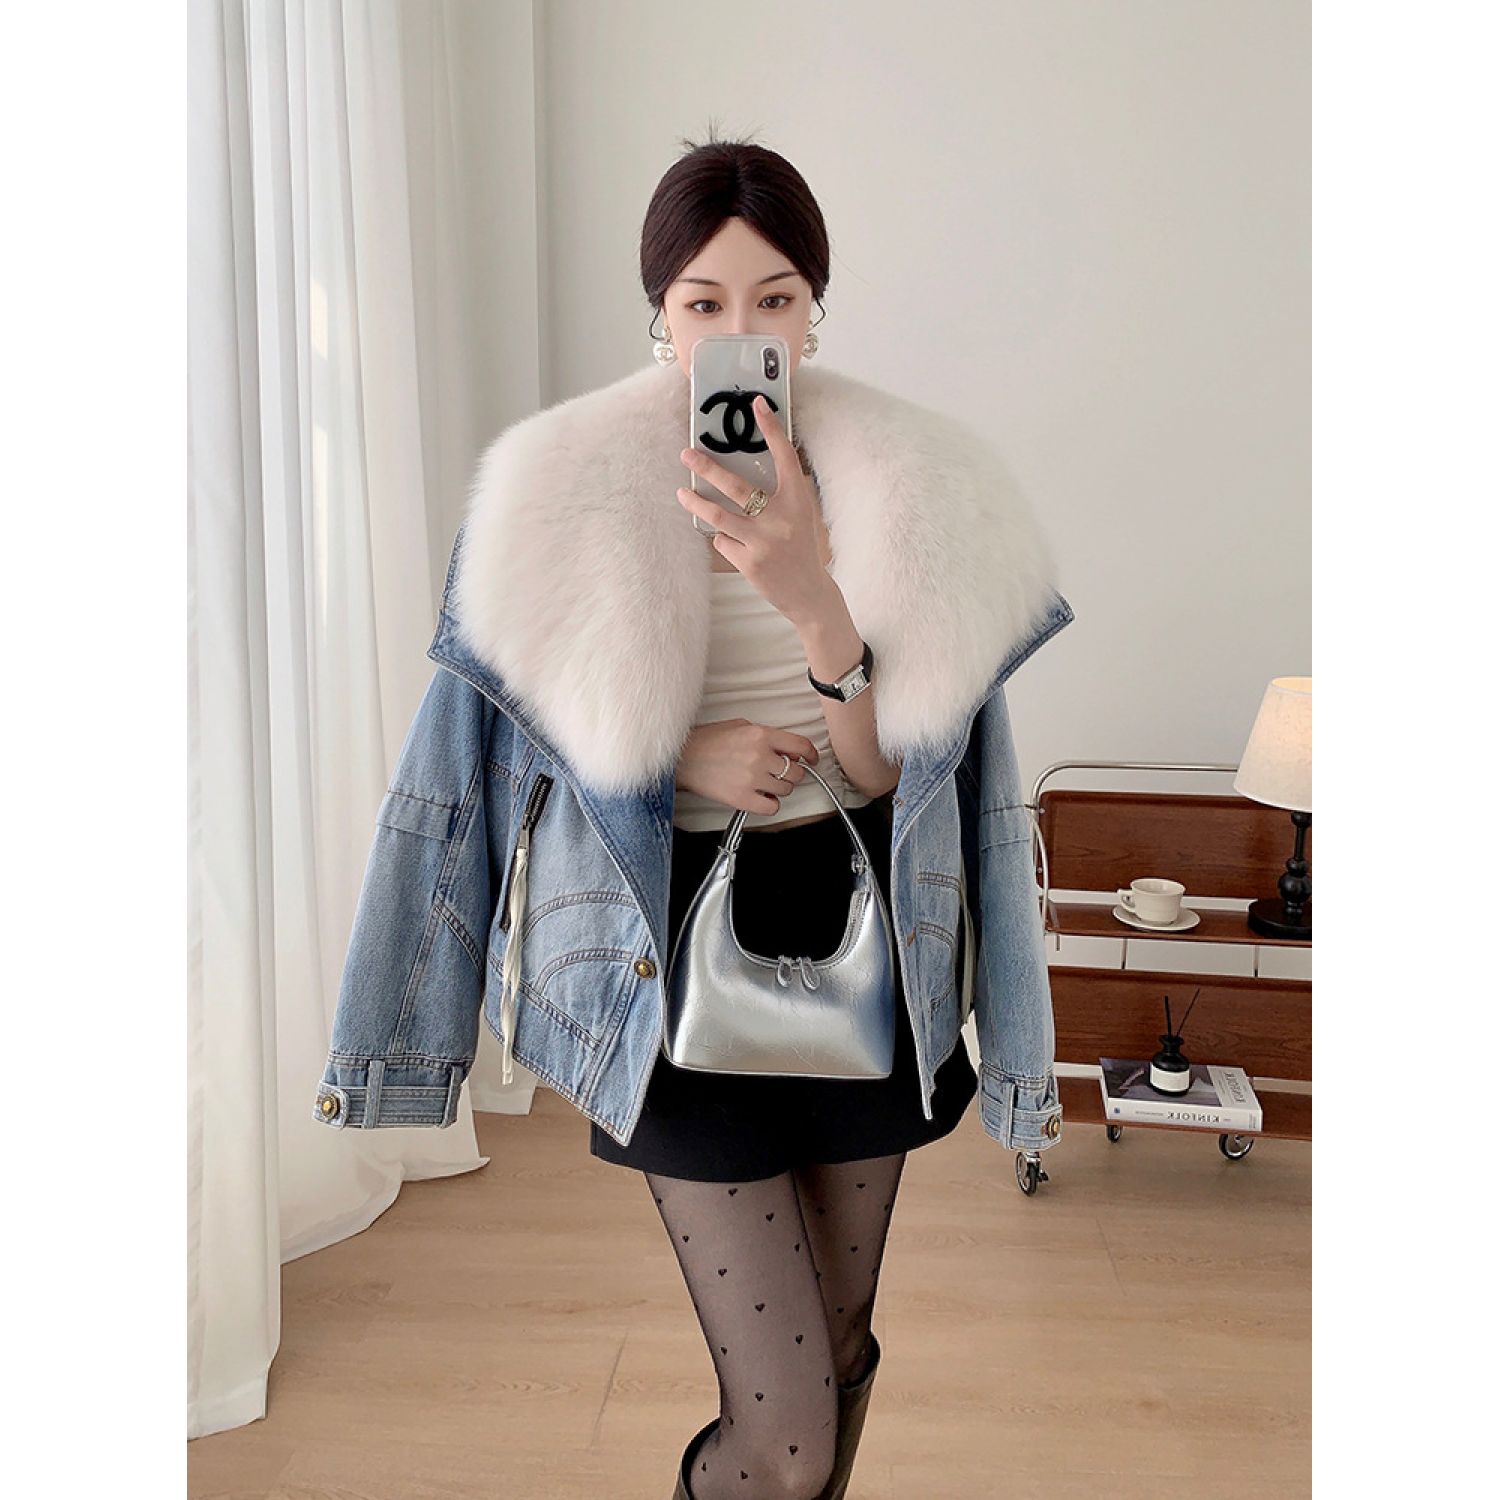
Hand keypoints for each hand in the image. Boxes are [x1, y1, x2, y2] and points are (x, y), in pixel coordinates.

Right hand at [674, 720, 820, 816]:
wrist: (682, 758)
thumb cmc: (707, 741)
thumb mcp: (741, 726)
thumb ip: (767, 736)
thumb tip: (788, 748)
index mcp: (760, 735)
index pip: (800, 745)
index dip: (811, 754)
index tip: (812, 759)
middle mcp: (759, 756)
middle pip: (796, 771)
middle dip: (794, 773)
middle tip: (783, 772)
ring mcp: (751, 779)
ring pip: (785, 789)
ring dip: (780, 788)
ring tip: (765, 783)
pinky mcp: (742, 798)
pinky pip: (772, 807)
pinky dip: (771, 804)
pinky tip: (761, 797)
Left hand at [675, 393, 836, 625]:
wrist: (808, 592)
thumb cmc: (799, 547)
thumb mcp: (798, 515)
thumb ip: (777, 495)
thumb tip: (738, 471)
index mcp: (798, 500)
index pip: (785, 457)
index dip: (772, 429)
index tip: (757, 404)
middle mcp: (781, 518)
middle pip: (736, 486)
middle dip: (707, 468)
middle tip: (686, 454)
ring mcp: (763, 542)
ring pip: (719, 516)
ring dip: (696, 503)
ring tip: (682, 493)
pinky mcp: (748, 562)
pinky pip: (723, 541)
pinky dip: (723, 538)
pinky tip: (734, 543)